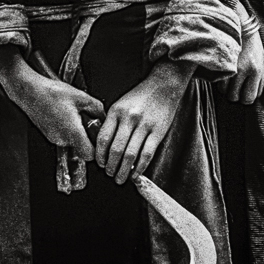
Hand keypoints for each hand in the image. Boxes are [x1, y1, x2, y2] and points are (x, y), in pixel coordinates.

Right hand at [0, 47, 104, 160]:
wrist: (29, 91)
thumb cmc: (52, 92)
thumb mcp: (81, 96)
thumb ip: (97, 108)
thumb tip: (104, 116)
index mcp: (72, 132)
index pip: (89, 155)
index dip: (97, 149)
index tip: (99, 137)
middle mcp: (62, 139)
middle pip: (81, 148)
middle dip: (87, 136)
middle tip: (88, 120)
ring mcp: (54, 138)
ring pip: (72, 141)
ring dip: (77, 131)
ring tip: (75, 113)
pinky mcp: (49, 134)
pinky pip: (63, 136)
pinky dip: (68, 128)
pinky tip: (65, 113)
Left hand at [97, 59, 194, 183]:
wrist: (164, 85)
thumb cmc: (140, 96)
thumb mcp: (121, 104)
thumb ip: (112, 122)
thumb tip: (104, 148)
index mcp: (116, 111)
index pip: (103, 138)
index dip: (99, 155)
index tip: (100, 164)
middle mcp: (129, 118)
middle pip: (116, 149)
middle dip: (111, 167)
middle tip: (109, 174)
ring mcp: (144, 125)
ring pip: (130, 154)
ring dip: (123, 171)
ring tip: (120, 178)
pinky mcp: (158, 131)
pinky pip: (147, 154)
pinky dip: (140, 167)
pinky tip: (136, 174)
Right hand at [222, 16, 263, 104]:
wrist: (240, 25)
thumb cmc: (253, 45)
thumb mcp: (262, 62)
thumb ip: (261, 80)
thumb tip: (255, 96)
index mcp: (256, 70)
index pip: (249, 98)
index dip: (245, 98)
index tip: (243, 93)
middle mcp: (243, 70)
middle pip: (234, 97)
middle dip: (234, 94)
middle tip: (235, 86)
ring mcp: (229, 65)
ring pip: (223, 91)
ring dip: (225, 88)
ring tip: (228, 79)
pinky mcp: (219, 61)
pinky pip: (216, 80)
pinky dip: (218, 80)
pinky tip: (222, 73)